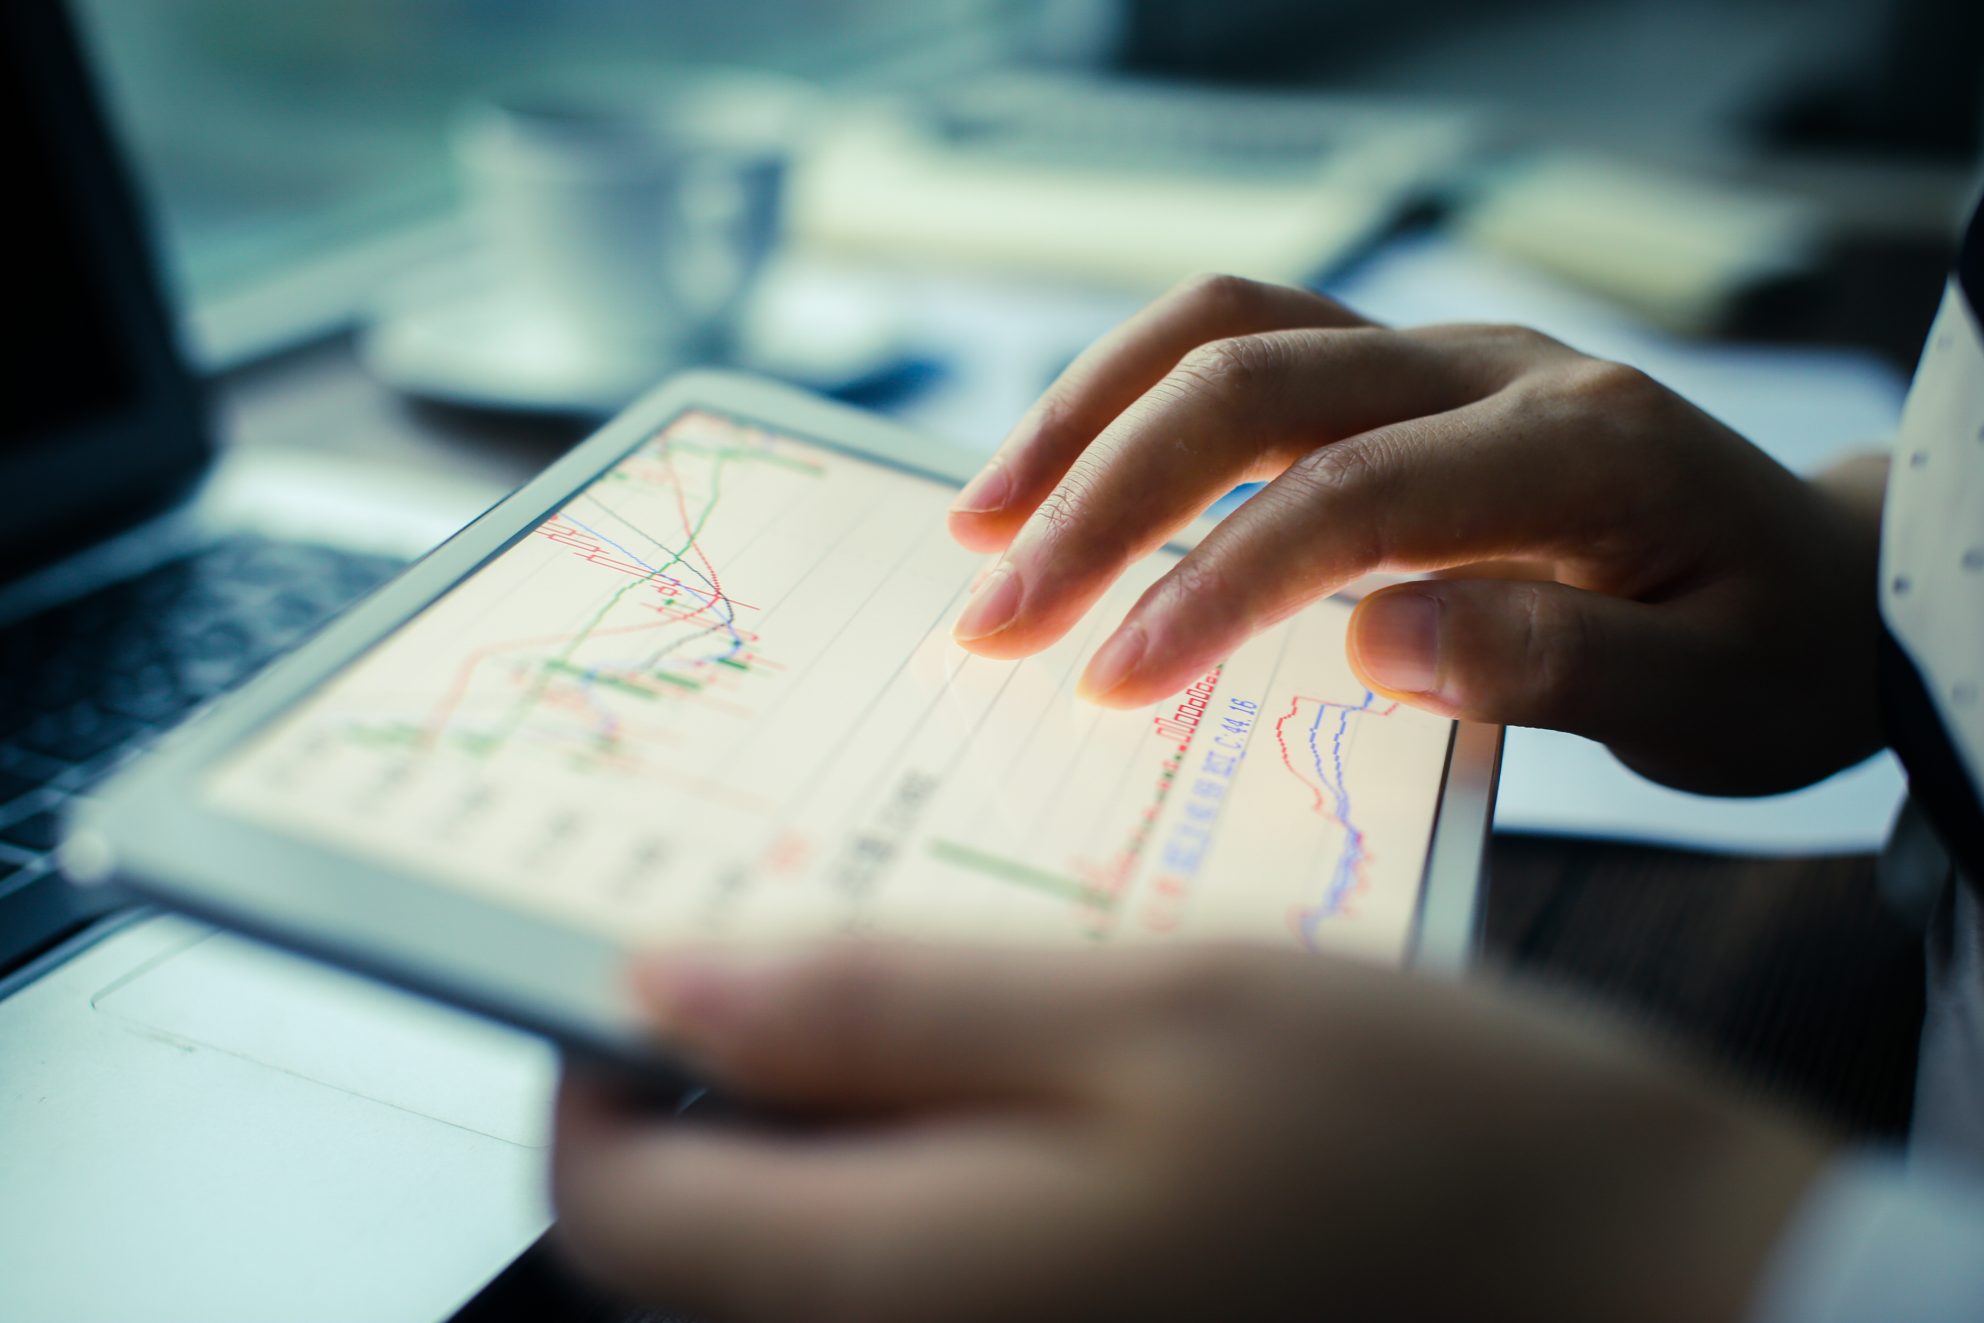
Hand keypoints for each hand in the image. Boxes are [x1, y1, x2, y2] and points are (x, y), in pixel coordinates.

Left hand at [553, 945, 1826, 1322]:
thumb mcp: (1148, 1013)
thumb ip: (886, 1009)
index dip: (590, 1060)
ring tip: (941, 953)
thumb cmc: (1423, 1136)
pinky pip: (934, 1242)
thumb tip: (661, 982)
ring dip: (833, 1089)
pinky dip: (931, 1133)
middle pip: (710, 1226)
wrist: (1637, 1275)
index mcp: (911, 1284)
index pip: (619, 1204)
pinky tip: (1027, 1035)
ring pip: (820, 1227)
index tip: (645, 931)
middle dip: (720, 1062)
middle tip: (813, 905)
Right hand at [945, 275, 1884, 793]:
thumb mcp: (1710, 702)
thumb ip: (1558, 667)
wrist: (1826, 584)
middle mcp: (1492, 368)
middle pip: (1255, 379)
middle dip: (1101, 496)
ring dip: (1088, 418)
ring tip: (981, 522)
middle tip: (991, 617)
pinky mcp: (1400, 375)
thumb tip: (1374, 640)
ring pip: (1230, 328)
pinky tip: (1063, 481)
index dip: (1214, 582)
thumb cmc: (1767, 656)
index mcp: (1577, 446)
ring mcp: (1441, 356)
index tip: (1108, 684)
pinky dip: (1132, 405)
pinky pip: (1244, 349)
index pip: (1351, 494)